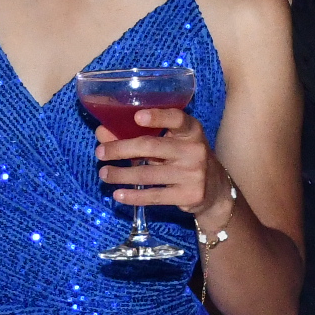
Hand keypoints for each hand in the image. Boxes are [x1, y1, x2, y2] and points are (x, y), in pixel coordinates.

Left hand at [98, 108, 233, 222]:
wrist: (215, 190)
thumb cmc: (185, 158)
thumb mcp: (171, 143)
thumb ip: (139, 135)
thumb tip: (101, 132)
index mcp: (191, 131)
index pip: (177, 119)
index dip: (157, 117)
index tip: (136, 117)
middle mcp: (195, 150)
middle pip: (151, 147)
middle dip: (121, 149)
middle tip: (100, 153)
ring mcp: (192, 174)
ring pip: (147, 174)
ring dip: (121, 174)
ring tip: (104, 174)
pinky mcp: (188, 195)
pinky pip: (154, 196)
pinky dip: (133, 196)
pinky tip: (118, 194)